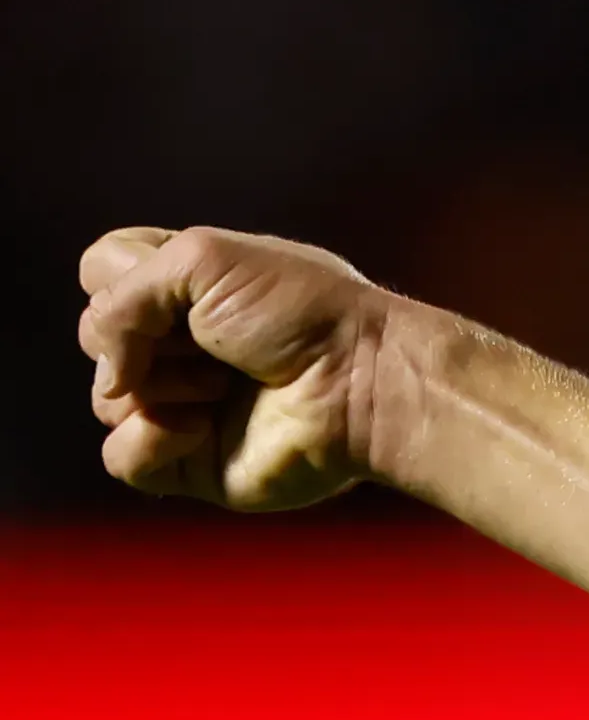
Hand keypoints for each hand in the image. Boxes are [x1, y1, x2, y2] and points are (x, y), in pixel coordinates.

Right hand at [76, 225, 400, 511]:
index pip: (100, 272)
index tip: (179, 288)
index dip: (121, 281)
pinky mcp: (192, 461)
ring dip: (159, 386)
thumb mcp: (202, 258)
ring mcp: (183, 404)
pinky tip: (198, 430)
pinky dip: (148, 442)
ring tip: (222, 386)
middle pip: (94, 336)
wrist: (362, 383)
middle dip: (144, 338)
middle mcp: (178, 345)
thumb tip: (109, 374)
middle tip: (213, 344)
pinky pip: (123, 459)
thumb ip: (122, 293)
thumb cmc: (301, 313)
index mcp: (184, 287)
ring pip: (105, 399)